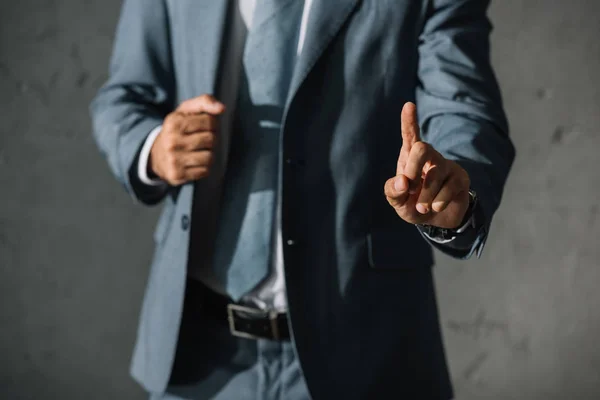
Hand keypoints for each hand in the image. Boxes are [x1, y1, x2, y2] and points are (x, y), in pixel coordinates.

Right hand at [149, 95, 224, 185]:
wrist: (155, 156)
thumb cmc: (177, 130)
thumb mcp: (185, 111)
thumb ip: (204, 102)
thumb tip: (222, 108)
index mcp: (174, 122)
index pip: (210, 121)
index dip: (212, 124)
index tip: (204, 127)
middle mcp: (172, 141)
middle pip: (211, 139)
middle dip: (211, 140)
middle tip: (201, 141)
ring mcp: (174, 159)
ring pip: (209, 157)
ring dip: (208, 155)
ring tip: (198, 152)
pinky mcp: (177, 175)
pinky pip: (204, 171)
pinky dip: (203, 168)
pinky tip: (194, 163)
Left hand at [384, 102, 470, 228]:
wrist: (436, 220)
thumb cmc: (412, 204)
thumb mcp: (397, 201)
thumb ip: (393, 191)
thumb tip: (403, 182)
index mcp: (410, 156)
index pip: (410, 134)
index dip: (409, 121)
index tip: (409, 105)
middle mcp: (429, 156)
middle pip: (423, 148)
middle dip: (413, 169)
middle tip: (409, 188)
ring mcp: (446, 165)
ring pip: (435, 173)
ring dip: (425, 195)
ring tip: (421, 208)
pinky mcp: (460, 178)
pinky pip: (449, 187)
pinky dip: (438, 202)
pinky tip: (435, 207)